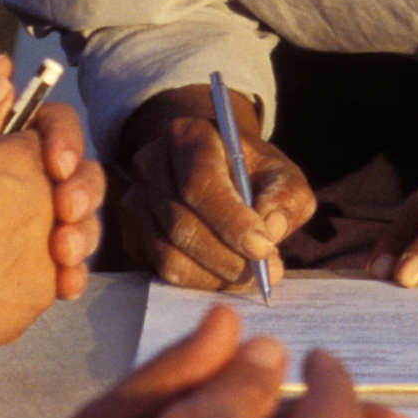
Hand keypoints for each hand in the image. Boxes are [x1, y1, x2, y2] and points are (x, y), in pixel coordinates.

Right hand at [106, 87, 314, 287]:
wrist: (217, 166)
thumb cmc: (252, 171)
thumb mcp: (282, 174)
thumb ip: (286, 198)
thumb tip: (271, 229)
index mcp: (188, 136)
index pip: (200, 183)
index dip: (231, 221)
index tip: (262, 248)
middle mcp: (152, 163)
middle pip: (180, 222)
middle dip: (225, 257)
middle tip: (263, 272)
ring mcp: (135, 198)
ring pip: (166, 252)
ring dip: (212, 275)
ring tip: (249, 277)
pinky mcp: (132, 232)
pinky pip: (158, 268)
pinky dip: (195, 281)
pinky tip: (224, 275)